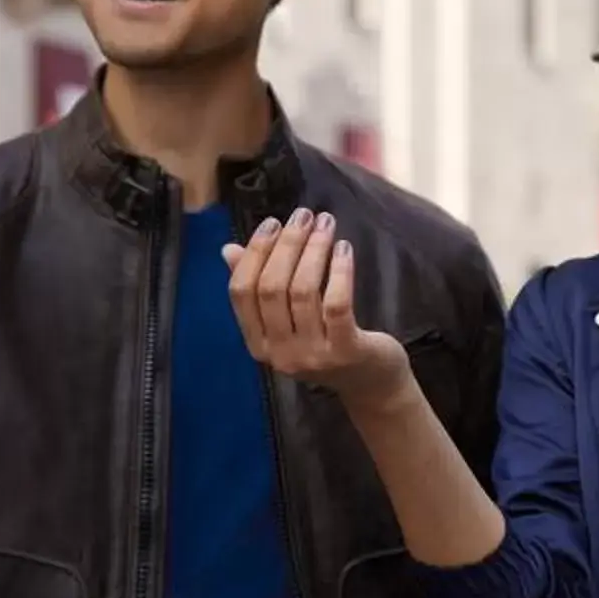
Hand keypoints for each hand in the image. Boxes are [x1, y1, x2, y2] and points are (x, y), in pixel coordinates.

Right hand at [225, 208, 411, 405]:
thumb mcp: (288, 319)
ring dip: (314, 250)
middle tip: (303, 215)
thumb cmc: (325, 341)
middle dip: (287, 244)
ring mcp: (311, 356)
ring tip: (326, 224)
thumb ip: (259, 288)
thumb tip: (228, 249)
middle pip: (271, 288)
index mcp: (257, 344)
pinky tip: (344, 248)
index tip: (272, 223)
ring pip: (303, 292)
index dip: (254, 253)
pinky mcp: (344, 351)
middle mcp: (279, 354)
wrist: (369, 382)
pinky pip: (336, 303)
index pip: (241, 292)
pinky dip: (339, 270)